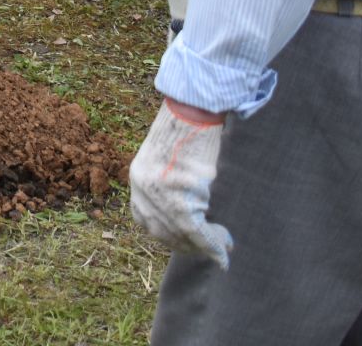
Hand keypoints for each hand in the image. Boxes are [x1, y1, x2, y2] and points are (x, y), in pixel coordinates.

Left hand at [130, 99, 232, 268]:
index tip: (184, 241)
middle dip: (187, 244)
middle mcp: (143, 188)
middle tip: (210, 246)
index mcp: (137, 178)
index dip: (165, 234)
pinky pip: (197, 231)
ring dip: (204, 245)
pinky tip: (224, 251)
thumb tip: (189, 213)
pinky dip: (212, 244)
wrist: (194, 111)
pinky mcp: (181, 198)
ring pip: (182, 234)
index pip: (143, 219)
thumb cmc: (188, 131)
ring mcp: (160, 195)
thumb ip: (168, 184)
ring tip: (224, 243)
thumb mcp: (169, 159)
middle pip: (162, 231)